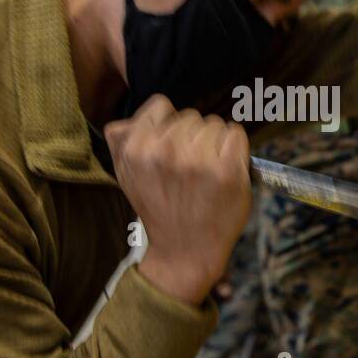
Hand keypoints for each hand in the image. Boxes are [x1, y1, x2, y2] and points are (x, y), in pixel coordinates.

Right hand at [104, 96, 251, 306]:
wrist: (184, 250)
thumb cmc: (159, 208)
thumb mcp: (125, 175)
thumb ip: (121, 143)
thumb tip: (123, 121)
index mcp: (136, 148)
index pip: (162, 106)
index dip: (169, 126)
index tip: (172, 149)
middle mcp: (165, 149)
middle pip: (191, 116)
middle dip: (193, 137)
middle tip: (190, 169)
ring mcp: (197, 159)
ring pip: (215, 124)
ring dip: (215, 144)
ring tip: (206, 173)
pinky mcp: (227, 169)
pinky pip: (236, 134)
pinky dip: (235, 149)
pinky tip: (224, 170)